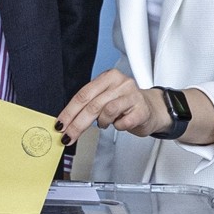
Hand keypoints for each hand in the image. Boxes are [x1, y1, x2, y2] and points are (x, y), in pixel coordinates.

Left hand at [54, 69, 169, 143]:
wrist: (152, 109)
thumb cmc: (125, 104)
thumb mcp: (106, 97)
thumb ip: (89, 104)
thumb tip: (67, 121)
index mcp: (108, 77)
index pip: (83, 94)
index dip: (70, 111)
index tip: (60, 124)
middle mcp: (121, 83)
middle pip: (92, 105)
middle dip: (77, 123)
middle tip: (68, 136)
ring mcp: (132, 95)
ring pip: (107, 112)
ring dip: (102, 123)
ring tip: (106, 123)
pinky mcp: (142, 110)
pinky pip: (122, 123)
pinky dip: (118, 127)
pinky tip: (120, 123)